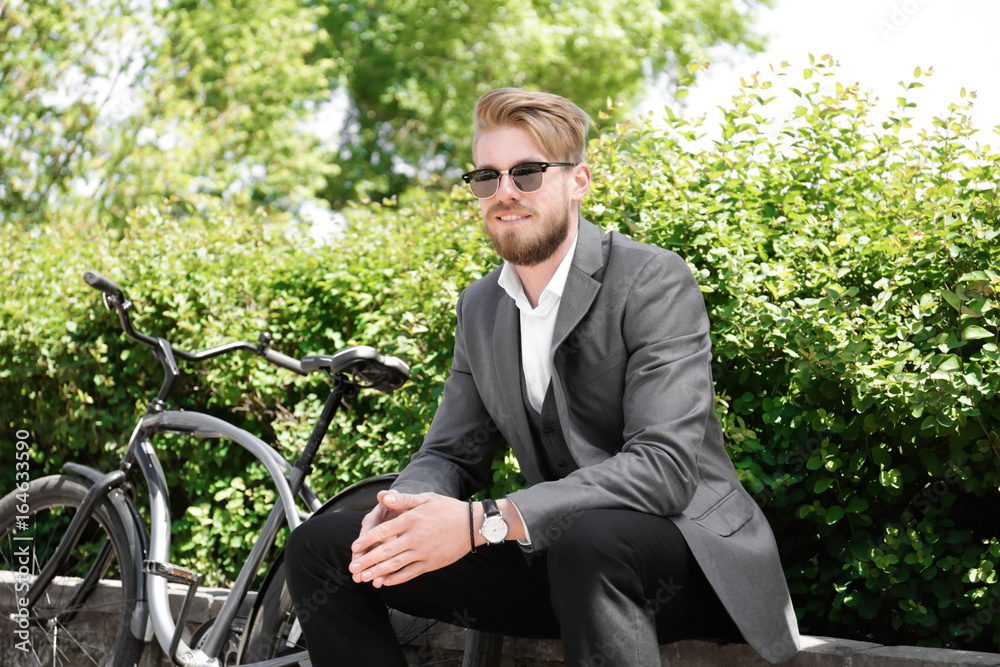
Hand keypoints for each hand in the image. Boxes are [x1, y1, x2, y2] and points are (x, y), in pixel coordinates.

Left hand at [349, 490, 472, 587]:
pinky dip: (397, 579)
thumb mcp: (426, 498)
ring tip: (364, 578)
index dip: (368, 540)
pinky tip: (385, 582)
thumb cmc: (447, 508)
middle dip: (367, 560)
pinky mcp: (431, 563)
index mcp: (412, 519)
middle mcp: (416, 537)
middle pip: (387, 551)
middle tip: (352, 568)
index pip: (384, 531)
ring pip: (397, 565)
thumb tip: (383, 496)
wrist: (472, 525)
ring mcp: (424, 552)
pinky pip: (411, 573)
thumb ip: (404, 499)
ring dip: (378, 572)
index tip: (355, 547)